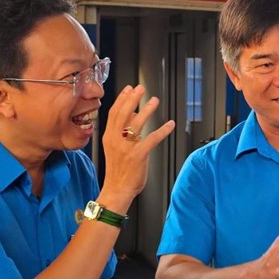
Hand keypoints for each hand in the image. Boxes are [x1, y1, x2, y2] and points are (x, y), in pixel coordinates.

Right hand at [99, 85, 175, 210]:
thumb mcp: (116, 148)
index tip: (129, 88)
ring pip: (136, 123)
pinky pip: (152, 139)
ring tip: (154, 100)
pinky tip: (170, 124)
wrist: (117, 189)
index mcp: (109, 137)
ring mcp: (126, 148)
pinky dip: (162, 130)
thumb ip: (123, 132)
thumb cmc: (119, 170)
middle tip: (141, 88)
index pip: (114, 113)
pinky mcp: (138, 156)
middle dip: (133, 99)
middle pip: (123, 114)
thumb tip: (134, 115)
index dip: (122, 99)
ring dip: (146, 110)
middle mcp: (115, 140)